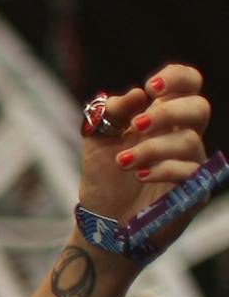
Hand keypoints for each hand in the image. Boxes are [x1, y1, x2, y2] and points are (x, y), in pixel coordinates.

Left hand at [79, 63, 212, 229]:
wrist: (102, 218)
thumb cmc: (104, 175)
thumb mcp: (97, 138)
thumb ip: (111, 112)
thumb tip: (136, 94)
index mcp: (162, 117)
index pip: (188, 84)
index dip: (177, 78)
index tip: (151, 86)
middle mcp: (182, 136)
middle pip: (200, 107)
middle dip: (168, 112)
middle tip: (137, 124)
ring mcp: (192, 163)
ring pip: (189, 141)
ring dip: (150, 148)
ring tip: (123, 162)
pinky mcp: (194, 190)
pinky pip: (189, 172)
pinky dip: (160, 170)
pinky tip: (138, 174)